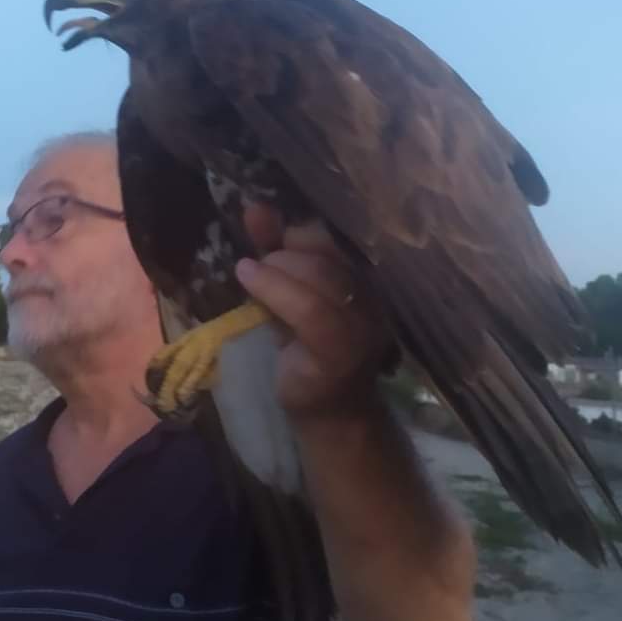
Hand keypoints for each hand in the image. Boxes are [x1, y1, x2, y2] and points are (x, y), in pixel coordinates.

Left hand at [236, 204, 389, 419]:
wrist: (328, 413)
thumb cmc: (308, 351)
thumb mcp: (291, 296)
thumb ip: (279, 252)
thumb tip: (255, 208)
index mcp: (365, 279)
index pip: (336, 238)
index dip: (298, 228)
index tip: (262, 219)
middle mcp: (372, 296)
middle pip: (328, 254)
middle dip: (285, 254)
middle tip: (258, 267)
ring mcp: (361, 324)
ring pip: (320, 278)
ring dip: (277, 270)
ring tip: (251, 274)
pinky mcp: (341, 350)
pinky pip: (311, 311)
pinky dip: (275, 289)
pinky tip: (249, 279)